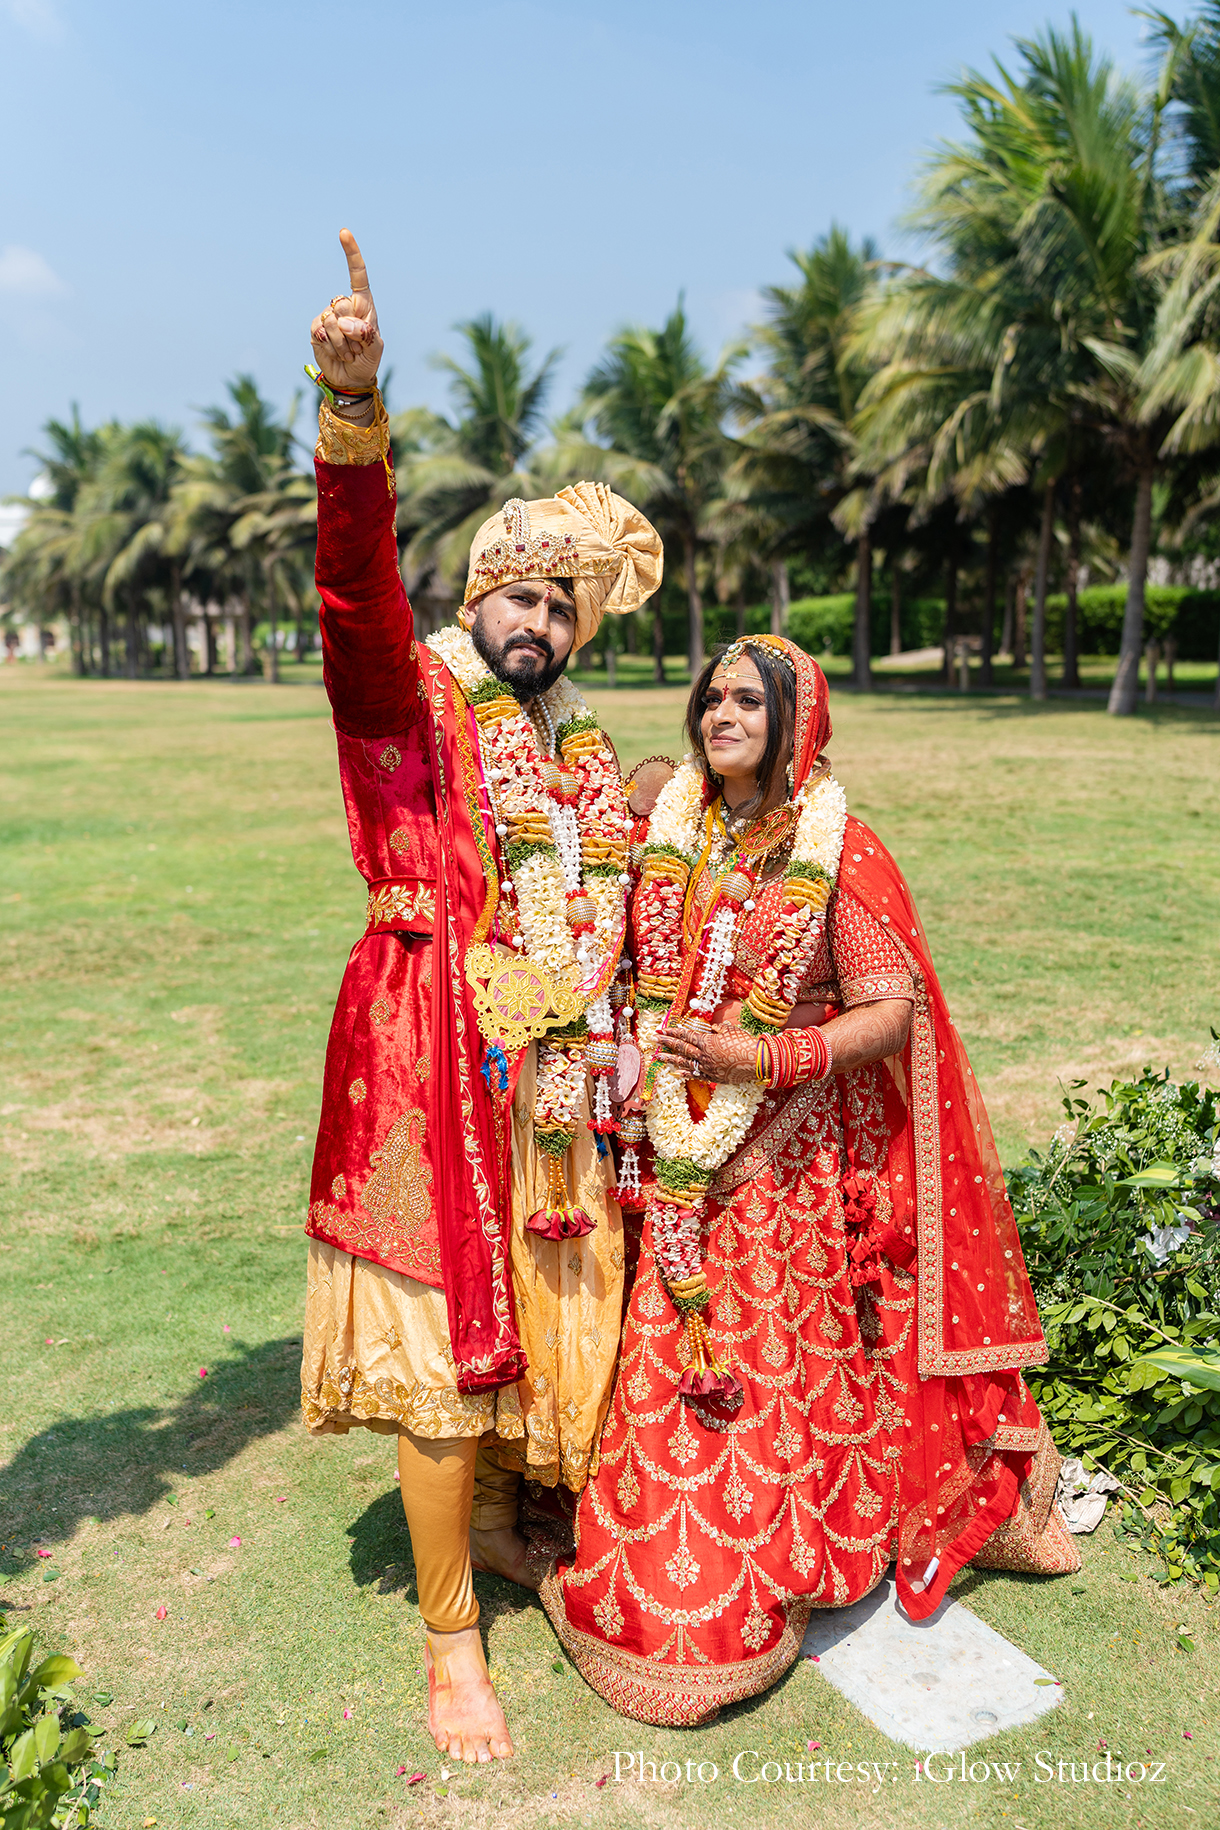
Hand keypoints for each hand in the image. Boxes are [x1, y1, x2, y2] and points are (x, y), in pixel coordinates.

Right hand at [309, 228, 383, 391]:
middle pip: (342, 304)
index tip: (344, 233)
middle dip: (352, 331)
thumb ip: (366, 334)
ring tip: (348, 353)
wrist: (351, 379)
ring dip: (343, 343)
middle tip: (357, 347)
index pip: (357, 275)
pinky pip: (321, 332)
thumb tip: (344, 322)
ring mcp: (328, 316)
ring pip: (332, 321)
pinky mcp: (316, 329)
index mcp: (363, 305)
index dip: (351, 254)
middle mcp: (344, 306)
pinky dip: (332, 346)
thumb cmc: (367, 360)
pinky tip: (336, 353)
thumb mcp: (375, 349)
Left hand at [655, 1020, 758, 1085]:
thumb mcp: (730, 1030)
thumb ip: (718, 1030)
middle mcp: (704, 1055)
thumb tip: (711, 1029)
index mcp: (707, 1042)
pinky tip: (677, 1073)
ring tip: (658, 1057)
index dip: (673, 1032)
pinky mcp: (714, 1077)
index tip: (661, 1030)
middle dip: (666, 1043)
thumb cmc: (745, 1043)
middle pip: (681, 1048)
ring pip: (685, 1063)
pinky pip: (697, 1075)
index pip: (686, 1035)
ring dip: (670, 1059)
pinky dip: (686, 1074)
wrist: (757, 1061)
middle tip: (653, 1039)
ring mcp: (707, 1068)